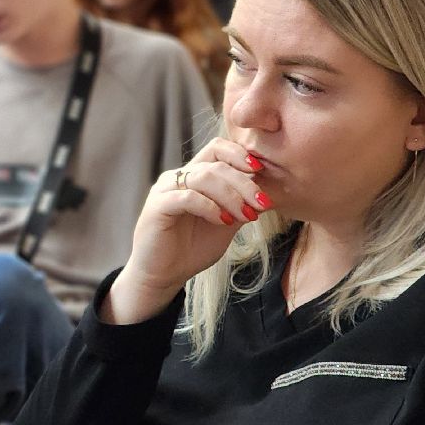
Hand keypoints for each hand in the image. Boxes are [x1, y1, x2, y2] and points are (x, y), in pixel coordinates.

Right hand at [104, 137, 270, 324]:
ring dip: (231, 196)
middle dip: (244, 183)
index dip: (239, 154)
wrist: (163, 276)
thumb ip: (240, 205)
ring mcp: (165, 189)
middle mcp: (177, 177)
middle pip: (215, 163)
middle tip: (263, 203)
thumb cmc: (192, 249)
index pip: (216, 148)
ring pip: (203, 177)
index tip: (262, 171)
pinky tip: (223, 221)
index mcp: (193, 176)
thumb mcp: (226, 224)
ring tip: (246, 216)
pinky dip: (210, 207)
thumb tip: (266, 192)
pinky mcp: (157, 206)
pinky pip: (187, 197)